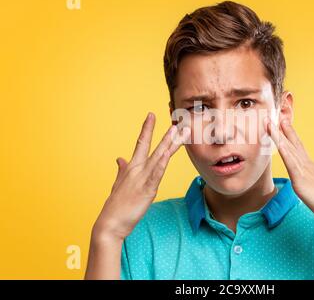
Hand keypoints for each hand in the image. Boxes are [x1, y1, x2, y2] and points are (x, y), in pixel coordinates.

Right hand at [93, 112, 190, 241]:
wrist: (109, 223)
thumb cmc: (115, 205)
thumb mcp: (118, 184)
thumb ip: (121, 170)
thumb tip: (120, 158)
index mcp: (132, 167)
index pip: (141, 143)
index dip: (147, 129)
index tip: (152, 115)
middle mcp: (137, 169)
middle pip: (154, 147)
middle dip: (166, 134)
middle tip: (176, 121)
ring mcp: (142, 178)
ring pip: (159, 157)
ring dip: (170, 144)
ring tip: (179, 131)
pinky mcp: (147, 190)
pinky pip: (157, 174)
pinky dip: (162, 164)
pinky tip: (168, 154)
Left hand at [264, 117, 313, 232]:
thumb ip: (309, 186)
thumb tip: (304, 185)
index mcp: (310, 168)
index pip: (297, 147)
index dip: (288, 134)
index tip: (281, 120)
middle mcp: (308, 165)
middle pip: (293, 142)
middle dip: (282, 127)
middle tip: (275, 111)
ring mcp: (305, 171)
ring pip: (289, 148)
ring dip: (278, 134)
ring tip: (269, 120)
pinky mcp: (302, 181)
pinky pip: (291, 162)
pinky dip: (283, 149)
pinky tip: (277, 140)